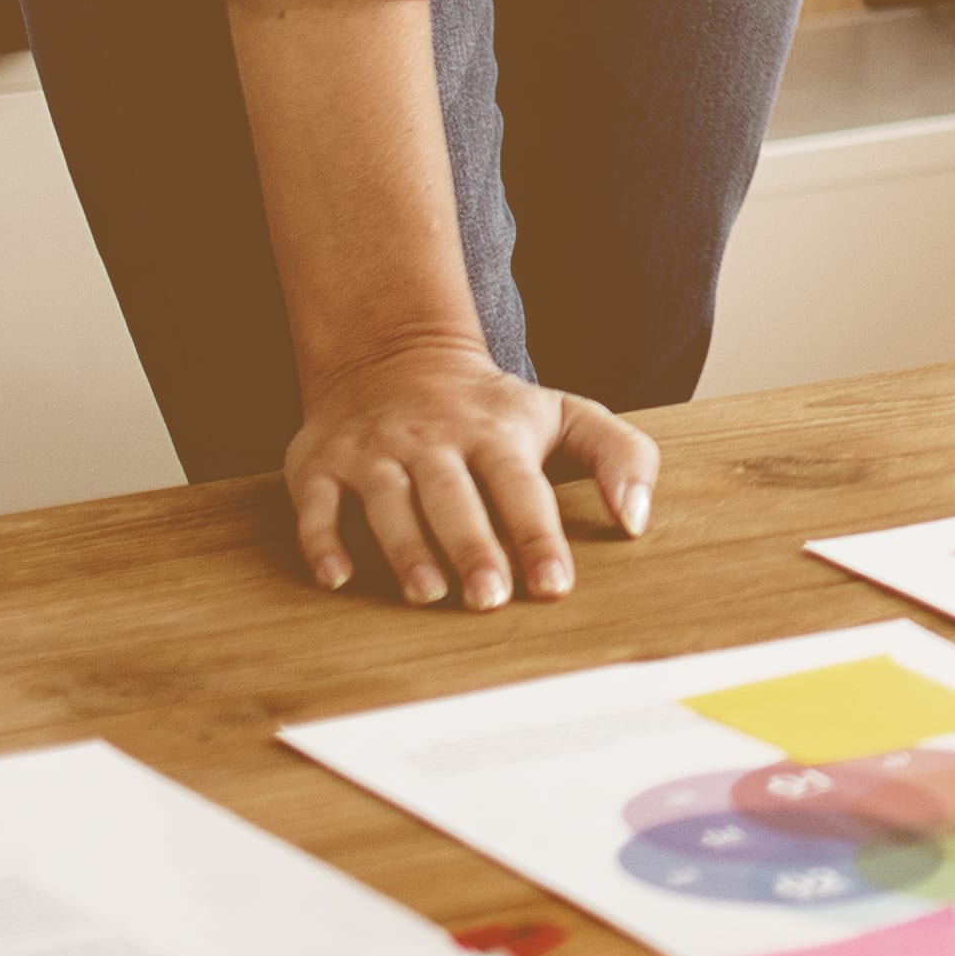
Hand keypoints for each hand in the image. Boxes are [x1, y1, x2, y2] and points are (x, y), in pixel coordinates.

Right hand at [285, 336, 650, 608]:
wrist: (393, 355)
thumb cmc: (492, 410)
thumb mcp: (566, 415)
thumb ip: (621, 456)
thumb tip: (638, 521)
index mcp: (496, 432)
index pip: (521, 486)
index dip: (537, 536)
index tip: (554, 585)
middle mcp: (433, 441)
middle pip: (454, 496)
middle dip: (473, 547)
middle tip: (490, 599)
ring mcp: (374, 451)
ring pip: (388, 501)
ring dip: (406, 548)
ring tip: (428, 595)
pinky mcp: (321, 464)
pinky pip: (317, 505)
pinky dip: (322, 540)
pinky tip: (335, 578)